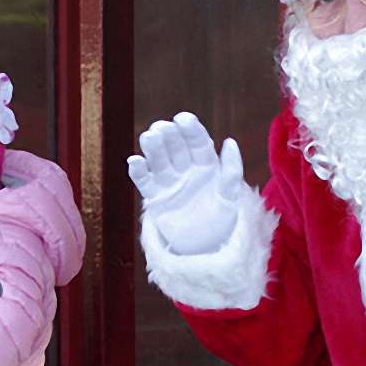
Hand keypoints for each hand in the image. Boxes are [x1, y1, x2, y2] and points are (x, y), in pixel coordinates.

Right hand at [127, 111, 243, 254]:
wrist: (204, 247)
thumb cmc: (221, 219)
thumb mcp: (230, 196)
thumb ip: (231, 171)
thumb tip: (230, 141)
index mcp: (206, 164)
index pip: (198, 143)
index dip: (191, 130)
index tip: (183, 118)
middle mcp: (186, 169)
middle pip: (176, 148)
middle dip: (169, 136)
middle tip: (162, 127)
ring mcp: (169, 182)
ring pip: (159, 161)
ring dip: (153, 148)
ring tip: (149, 137)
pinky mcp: (155, 196)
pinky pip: (144, 181)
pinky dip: (138, 171)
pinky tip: (135, 161)